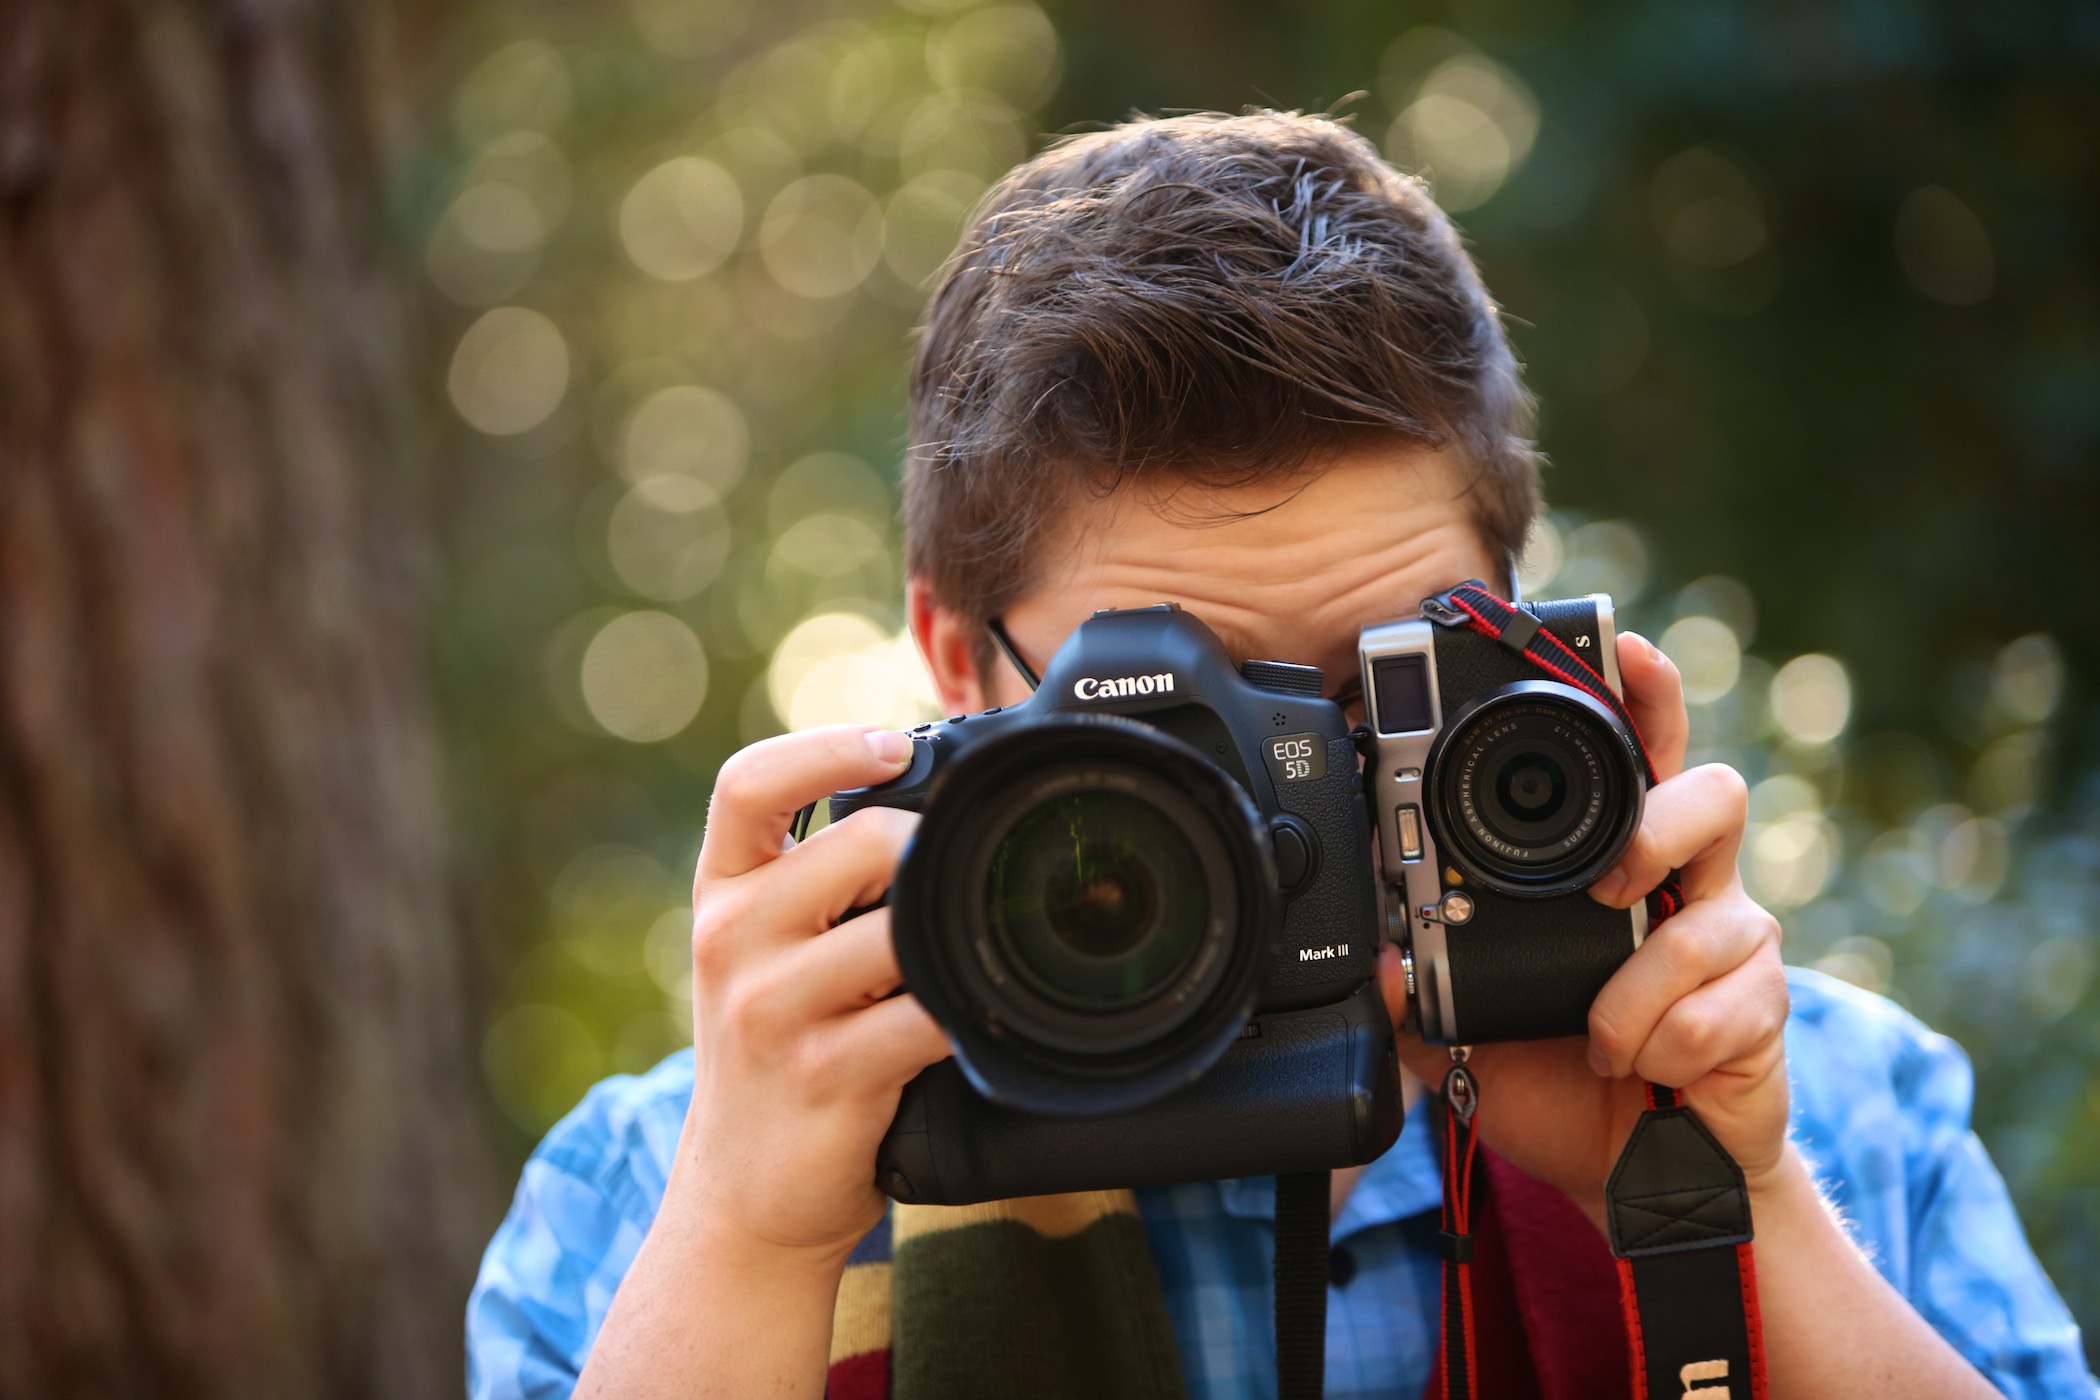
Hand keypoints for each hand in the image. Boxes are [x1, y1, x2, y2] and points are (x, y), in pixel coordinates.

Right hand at [673, 726, 950, 1267]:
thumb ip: (818, 878)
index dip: (825, 747)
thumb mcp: (767, 950)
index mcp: (722, 893)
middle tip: (958, 881)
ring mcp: (773, 1010)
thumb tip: (930, 799)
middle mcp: (732, 940)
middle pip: (861, 844)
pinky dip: (964, 1014)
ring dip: (951, 941)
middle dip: (930, 853)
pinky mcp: (824, 1074)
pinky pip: (926, 1016)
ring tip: (960, 961)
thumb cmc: (780, 1050)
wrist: (742, 1192)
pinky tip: (967, 1020)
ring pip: (903, 930)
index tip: (891, 746)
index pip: (748, 784)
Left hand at [1379, 632, 1790, 1225]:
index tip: (1623, 645)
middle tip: (1611, 882)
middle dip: (1661, 826)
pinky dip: (1658, 1048)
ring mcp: (1734, 944)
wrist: (1634, 1178)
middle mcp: (1686, 885)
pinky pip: (1716, 1010)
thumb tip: (1380, 961)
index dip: (1643, 697)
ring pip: (1716, 916)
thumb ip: (1423, 992)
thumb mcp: (1469, 1033)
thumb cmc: (1562, 1082)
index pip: (1638, 758)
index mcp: (1617, 865)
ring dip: (1638, 989)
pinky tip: (1642, 1070)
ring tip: (1600, 1035)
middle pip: (1713, 794)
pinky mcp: (1765, 1008)